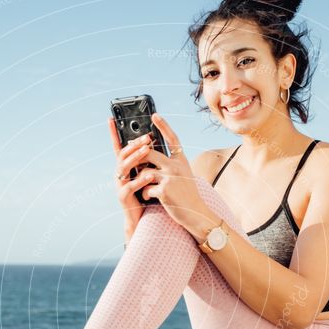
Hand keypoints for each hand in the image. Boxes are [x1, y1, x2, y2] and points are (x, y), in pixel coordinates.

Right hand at [108, 117, 151, 236]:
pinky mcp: (123, 197)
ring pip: (124, 168)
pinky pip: (130, 186)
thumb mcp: (145, 174)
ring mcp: (119, 185)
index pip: (118, 147)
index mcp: (124, 167)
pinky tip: (149, 175)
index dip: (113, 133)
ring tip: (147, 150)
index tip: (111, 118)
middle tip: (147, 137)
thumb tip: (152, 142)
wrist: (140, 217)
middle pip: (123, 155)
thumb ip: (145, 161)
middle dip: (134, 144)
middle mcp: (119, 174)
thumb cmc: (145, 194)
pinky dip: (140, 180)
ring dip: (136, 157)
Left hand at [132, 113, 208, 235]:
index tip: (154, 115)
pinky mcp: (164, 191)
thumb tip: (152, 154)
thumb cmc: (187, 194)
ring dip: (140, 179)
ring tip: (143, 186)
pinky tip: (149, 197)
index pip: (172, 138)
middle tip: (132, 160)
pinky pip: (146, 188)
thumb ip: (171, 164)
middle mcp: (176, 166)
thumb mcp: (183, 174)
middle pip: (149, 153)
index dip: (163, 126)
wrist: (196, 213)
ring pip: (144, 171)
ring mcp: (170, 178)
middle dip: (138, 156)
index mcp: (181, 160)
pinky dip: (145, 193)